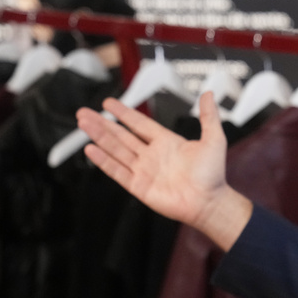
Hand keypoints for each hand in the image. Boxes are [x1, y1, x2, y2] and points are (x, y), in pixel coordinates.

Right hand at [77, 91, 251, 250]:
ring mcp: (143, 170)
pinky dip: (103, 160)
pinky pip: (117, 170)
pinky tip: (91, 149)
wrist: (209, 202)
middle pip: (121, 135)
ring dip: (99, 137)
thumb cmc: (213, 175)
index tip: (109, 103)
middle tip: (85, 112)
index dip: (124, 113)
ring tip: (84, 124)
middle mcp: (152, 155)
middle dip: (102, 123)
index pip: (139, 123)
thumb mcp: (214, 139)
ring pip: (116, 150)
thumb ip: (208, 117)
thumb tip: (208, 95)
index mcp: (167, 142)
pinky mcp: (138, 186)